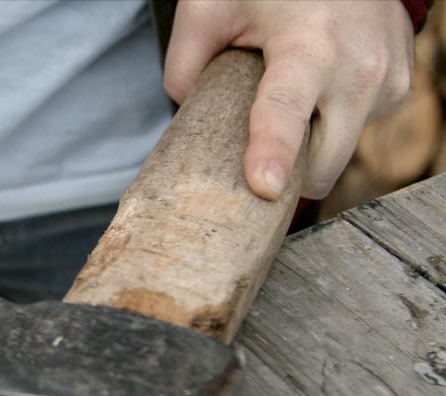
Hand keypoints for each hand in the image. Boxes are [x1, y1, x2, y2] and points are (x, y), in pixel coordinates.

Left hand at [163, 0, 414, 199]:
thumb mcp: (210, 10)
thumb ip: (184, 66)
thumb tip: (188, 121)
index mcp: (309, 45)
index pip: (286, 108)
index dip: (273, 150)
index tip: (265, 187)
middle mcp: (360, 66)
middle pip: (321, 163)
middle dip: (288, 171)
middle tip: (256, 147)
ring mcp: (389, 79)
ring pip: (338, 152)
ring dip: (311, 141)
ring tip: (293, 92)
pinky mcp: (401, 88)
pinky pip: (357, 131)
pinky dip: (333, 122)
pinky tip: (320, 86)